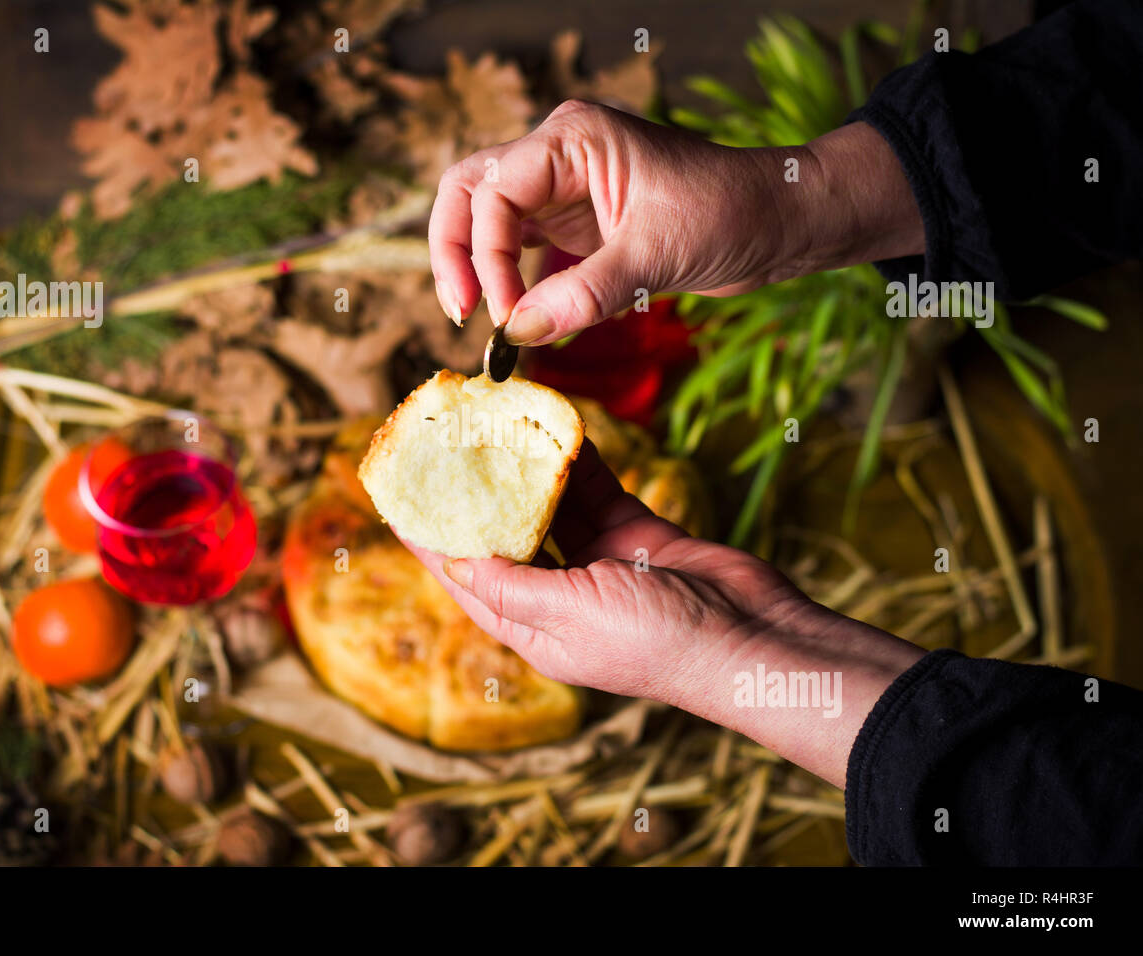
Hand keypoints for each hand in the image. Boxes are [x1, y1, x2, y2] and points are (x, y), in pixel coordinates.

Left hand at [402, 441, 924, 787]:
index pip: (465, 577)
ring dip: (523, 470)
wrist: (753, 639)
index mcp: (533, 628)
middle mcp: (558, 596)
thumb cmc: (658, 642)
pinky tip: (556, 428)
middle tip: (447, 446)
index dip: (431, 539)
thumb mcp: (570, 615)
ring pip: (547, 506)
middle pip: (502, 536)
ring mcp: (598, 564)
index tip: (400, 498)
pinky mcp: (635, 535)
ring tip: (495, 425)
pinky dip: (577, 463)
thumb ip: (509, 585)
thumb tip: (452, 560)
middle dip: (474, 494)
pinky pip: (594, 492)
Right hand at [428, 100, 923, 345]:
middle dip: (457, 251)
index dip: (487, 257)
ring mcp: (566, 190)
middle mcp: (560, 156)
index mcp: (573, 139)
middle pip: (470, 193)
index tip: (506, 316)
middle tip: (463, 310)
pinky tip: (526, 325)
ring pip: (491, 223)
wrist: (780, 223)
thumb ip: (583, 294)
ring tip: (490, 324)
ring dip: (482, 270)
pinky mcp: (580, 225)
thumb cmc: (730, 214)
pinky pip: (527, 253)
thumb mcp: (655, 255)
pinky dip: (518, 288)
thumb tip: (518, 332)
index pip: (494, 193)